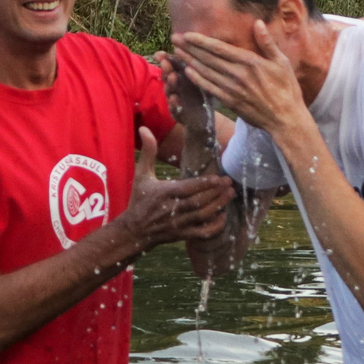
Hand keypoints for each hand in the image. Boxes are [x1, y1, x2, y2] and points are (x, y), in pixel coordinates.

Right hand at [118, 126, 233, 250]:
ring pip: (202, 216)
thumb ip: (148, 152)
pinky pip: (201, 233)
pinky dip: (214, 227)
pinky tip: (223, 217)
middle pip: (198, 202)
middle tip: (230, 183)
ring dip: (218, 206)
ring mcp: (178, 224)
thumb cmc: (139, 200)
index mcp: (163, 193)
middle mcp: (172, 209)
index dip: (204, 184)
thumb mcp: (141, 175)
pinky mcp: (182, 235)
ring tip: (231, 194)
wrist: (133, 231)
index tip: (218, 177)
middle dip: (215, 193)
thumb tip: (144, 128)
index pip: (187, 188)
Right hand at [154, 51, 212, 141]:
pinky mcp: (178, 114)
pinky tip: (174, 98)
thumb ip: (191, 66)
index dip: (164, 60)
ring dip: (170, 84)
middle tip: (166, 63)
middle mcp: (175, 89)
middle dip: (166, 70)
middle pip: (168, 78)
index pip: (170, 67)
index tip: (159, 54)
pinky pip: (174, 109)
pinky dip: (173, 104)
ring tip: (172, 77)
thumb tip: (189, 49)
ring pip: (170, 92)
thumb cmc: (200, 97)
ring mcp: (176, 101)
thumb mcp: (199, 80)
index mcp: (179, 79)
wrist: (202, 122)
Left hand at [172, 20, 306, 135]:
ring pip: (206, 72)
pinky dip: (198, 80)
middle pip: (208, 58)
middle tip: (175, 39)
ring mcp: (233, 89)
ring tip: (177, 52)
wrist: (285, 118)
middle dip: (189, 48)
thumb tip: (258, 23)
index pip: (220, 48)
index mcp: (250, 62)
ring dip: (190, 61)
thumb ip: (267, 43)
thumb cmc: (287, 89)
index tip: (187, 34)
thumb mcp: (282, 62)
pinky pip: (210, 88)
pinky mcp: (230, 101)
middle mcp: (238, 74)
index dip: (201, 41)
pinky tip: (188, 72)